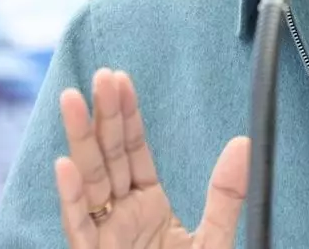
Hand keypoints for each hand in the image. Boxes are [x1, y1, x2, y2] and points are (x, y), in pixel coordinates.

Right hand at [55, 68, 249, 248]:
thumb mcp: (213, 242)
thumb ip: (226, 196)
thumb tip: (243, 145)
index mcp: (148, 207)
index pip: (133, 151)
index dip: (127, 116)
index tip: (120, 79)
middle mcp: (120, 217)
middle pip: (107, 158)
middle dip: (101, 117)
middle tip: (97, 75)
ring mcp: (105, 239)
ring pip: (88, 183)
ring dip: (78, 142)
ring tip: (71, 100)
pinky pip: (79, 229)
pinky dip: (71, 199)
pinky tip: (66, 165)